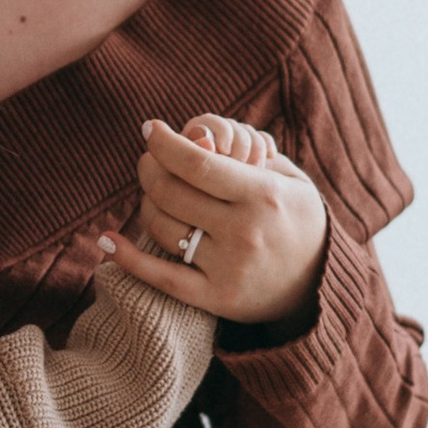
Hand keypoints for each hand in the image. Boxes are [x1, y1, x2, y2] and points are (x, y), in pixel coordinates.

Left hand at [93, 114, 330, 328]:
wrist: (321, 285)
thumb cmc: (298, 220)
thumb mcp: (290, 180)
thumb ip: (247, 155)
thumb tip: (195, 136)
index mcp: (264, 195)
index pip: (197, 162)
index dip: (165, 143)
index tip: (149, 130)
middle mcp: (245, 232)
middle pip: (172, 192)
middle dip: (150, 168)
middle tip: (148, 159)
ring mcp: (228, 267)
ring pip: (163, 227)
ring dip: (146, 204)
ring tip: (152, 194)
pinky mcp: (215, 298)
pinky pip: (161, 277)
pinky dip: (128, 259)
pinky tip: (107, 240)